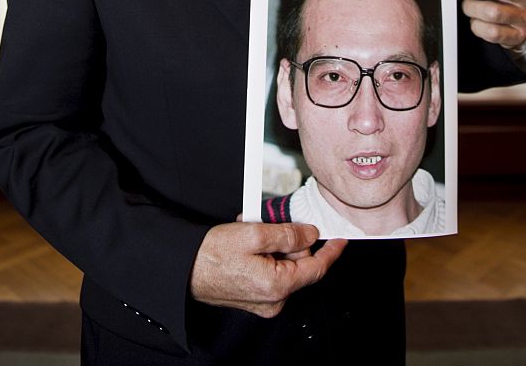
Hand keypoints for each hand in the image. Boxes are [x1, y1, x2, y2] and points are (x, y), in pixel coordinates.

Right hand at [189, 221, 346, 317]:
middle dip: (287, 240)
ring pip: (284, 265)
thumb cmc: (212, 255)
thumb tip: (310, 234)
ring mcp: (263, 301)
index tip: (341, 240)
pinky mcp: (254, 298)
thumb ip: (288, 234)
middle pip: (299, 262)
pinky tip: (246, 245)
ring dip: (272, 245)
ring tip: (249, 234)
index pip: (316, 268)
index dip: (331, 251)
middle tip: (264, 225)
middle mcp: (274, 299)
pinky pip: (271, 272)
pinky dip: (264, 255)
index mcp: (278, 285)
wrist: (184, 269)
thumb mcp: (254, 234)